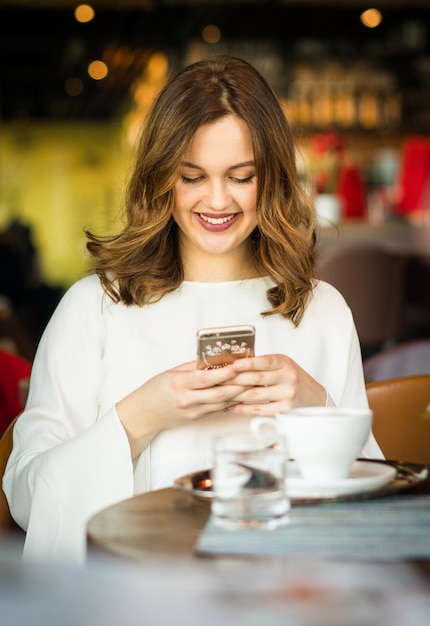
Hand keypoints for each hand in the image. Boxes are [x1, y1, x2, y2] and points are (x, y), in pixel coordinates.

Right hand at [116, 361, 247, 457]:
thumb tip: (213, 358)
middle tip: (255, 375)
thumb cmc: (155, 391)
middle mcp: (188, 400)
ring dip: (239, 394)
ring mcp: (194, 411)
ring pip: (223, 403)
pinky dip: (231, 401)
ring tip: (253, 384)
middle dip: (240, 384)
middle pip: (220, 393)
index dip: (225, 372)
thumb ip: (193, 366)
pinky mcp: (197, 418)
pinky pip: (218, 409)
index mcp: (180, 384)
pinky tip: (242, 395)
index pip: (207, 378)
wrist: (143, 414)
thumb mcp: (171, 373)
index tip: (239, 364)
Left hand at [225, 354, 326, 415]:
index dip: (248, 363)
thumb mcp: (282, 365)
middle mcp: (288, 377)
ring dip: (235, 395)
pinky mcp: (284, 410)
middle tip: (217, 380)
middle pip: (256, 379)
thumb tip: (233, 365)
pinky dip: (243, 408)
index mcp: (285, 362)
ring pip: (254, 395)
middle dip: (234, 380)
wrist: (313, 396)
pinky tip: (232, 405)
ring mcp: (287, 394)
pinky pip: (259, 409)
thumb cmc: (291, 378)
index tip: (234, 365)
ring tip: (220, 393)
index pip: (265, 361)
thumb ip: (262, 365)